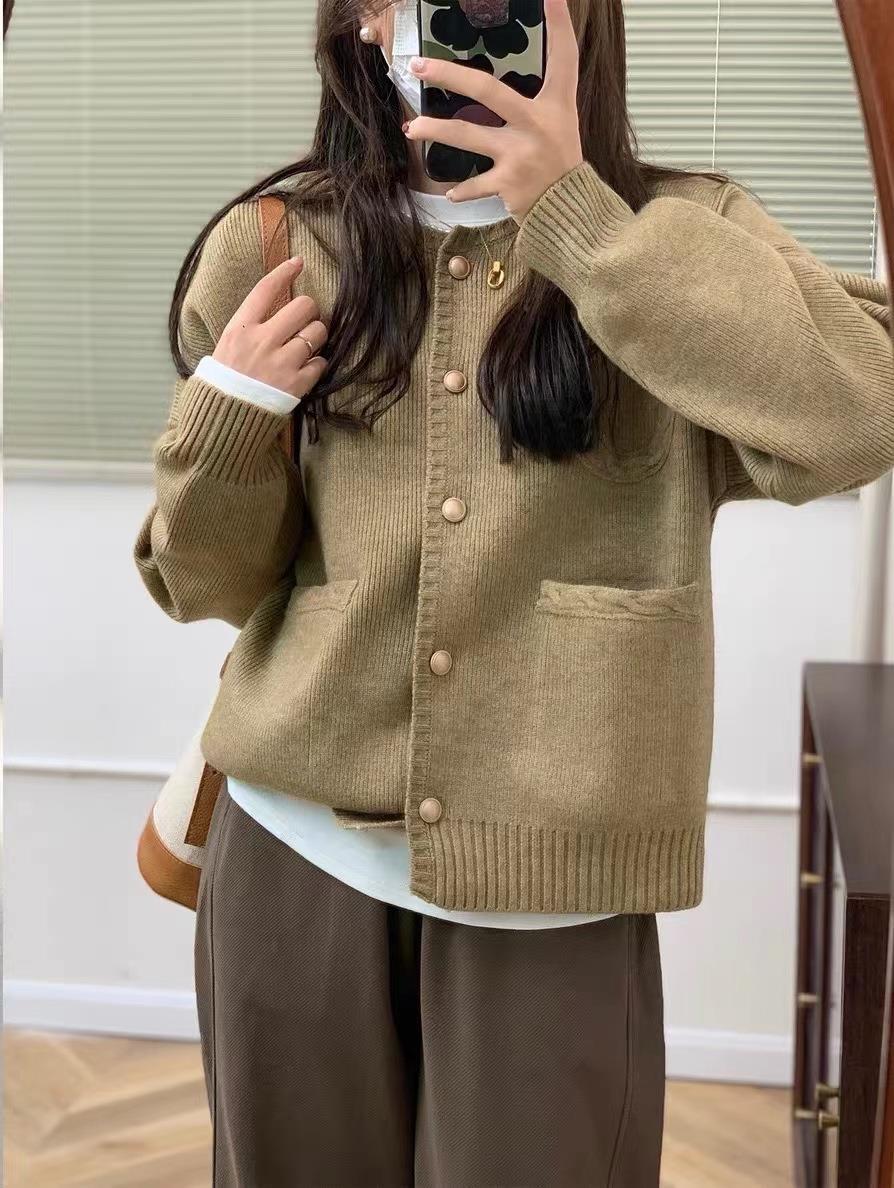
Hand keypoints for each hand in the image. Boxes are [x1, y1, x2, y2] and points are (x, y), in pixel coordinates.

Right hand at [213, 257, 328, 400]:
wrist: (224, 418)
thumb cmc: (225, 381)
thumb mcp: (227, 345)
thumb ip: (250, 325)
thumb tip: (275, 306)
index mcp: (240, 328)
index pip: (266, 290)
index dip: (284, 272)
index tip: (298, 263)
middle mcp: (262, 341)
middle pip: (303, 306)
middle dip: (309, 310)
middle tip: (304, 320)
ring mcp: (281, 362)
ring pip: (317, 332)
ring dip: (316, 336)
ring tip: (306, 346)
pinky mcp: (296, 384)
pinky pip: (321, 362)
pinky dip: (317, 364)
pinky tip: (304, 369)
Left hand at [403, 0, 582, 221]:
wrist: (572, 209)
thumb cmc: (561, 160)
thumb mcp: (561, 121)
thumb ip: (541, 95)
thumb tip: (506, 81)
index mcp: (556, 103)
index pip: (563, 56)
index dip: (559, 24)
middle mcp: (536, 124)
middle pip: (487, 90)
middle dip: (450, 75)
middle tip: (418, 66)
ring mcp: (519, 154)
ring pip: (468, 136)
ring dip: (436, 130)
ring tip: (411, 129)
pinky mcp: (508, 184)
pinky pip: (476, 185)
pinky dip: (462, 191)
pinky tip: (449, 192)